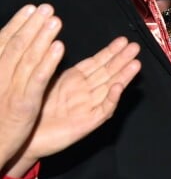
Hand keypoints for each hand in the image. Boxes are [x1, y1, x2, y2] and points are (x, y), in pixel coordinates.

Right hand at [0, 4, 64, 170]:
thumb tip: (8, 55)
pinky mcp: (23, 104)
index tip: (31, 8)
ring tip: (55, 20)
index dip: (18, 24)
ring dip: (42, 37)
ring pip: (28, 57)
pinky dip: (48, 61)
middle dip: (32, 25)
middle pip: (17, 45)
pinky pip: (38, 79)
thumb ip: (2, 73)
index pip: (5, 43)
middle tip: (46, 7)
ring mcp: (10, 90)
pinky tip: (59, 47)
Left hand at [6, 36, 141, 177]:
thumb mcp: (46, 82)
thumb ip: (58, 67)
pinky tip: (118, 88)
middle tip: (135, 47)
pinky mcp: (89, 123)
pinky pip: (103, 110)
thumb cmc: (34, 110)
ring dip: (123, 76)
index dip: (110, 52)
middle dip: (122, 60)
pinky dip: (111, 99)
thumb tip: (58, 45)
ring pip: (110, 89)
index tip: (122, 41)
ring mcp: (89, 107)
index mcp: (75, 80)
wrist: (27, 138)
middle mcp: (86, 92)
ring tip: (135, 63)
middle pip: (108, 73)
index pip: (97, 63)